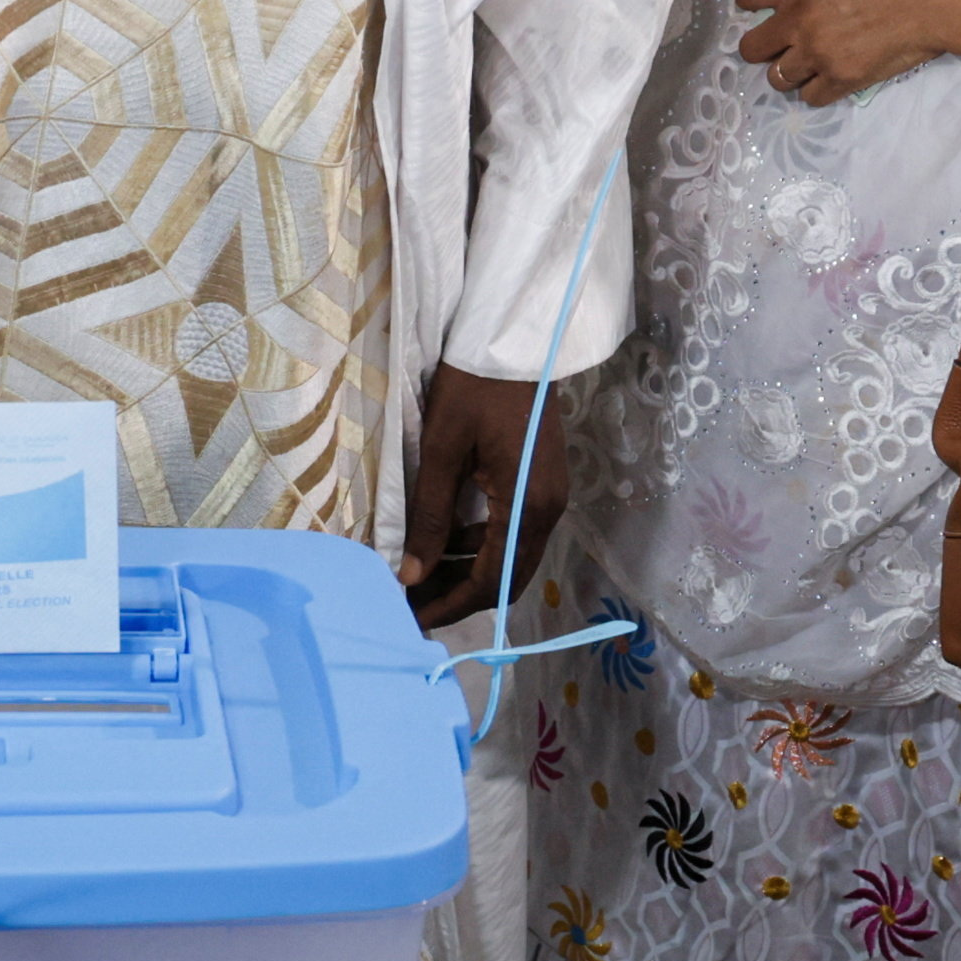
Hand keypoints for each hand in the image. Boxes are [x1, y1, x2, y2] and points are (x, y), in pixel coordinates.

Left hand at [400, 363, 576, 635]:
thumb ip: (430, 518)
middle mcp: (548, 511)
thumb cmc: (472, 388)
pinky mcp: (543, 484)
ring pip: (511, 557)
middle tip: (412, 604)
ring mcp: (550, 497)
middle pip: (507, 579)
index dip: (450, 605)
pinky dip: (481, 546)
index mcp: (526, 507)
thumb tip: (410, 575)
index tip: (411, 620)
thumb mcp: (441, 452)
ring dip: (469, 572)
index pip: (490, 581)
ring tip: (420, 574)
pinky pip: (514, 532)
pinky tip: (446, 541)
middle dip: (459, 596)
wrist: (513, 340)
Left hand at [734, 0, 960, 103]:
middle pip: (750, 49)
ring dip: (789, 71)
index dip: (750, 1)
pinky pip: (809, 97)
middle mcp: (799, 23)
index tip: (759, 5)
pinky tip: (827, 77)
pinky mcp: (842, 80)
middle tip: (780, 43)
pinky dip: (815, 89)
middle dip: (762, 46)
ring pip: (777, 79)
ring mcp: (819, 55)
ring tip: (806, 63)